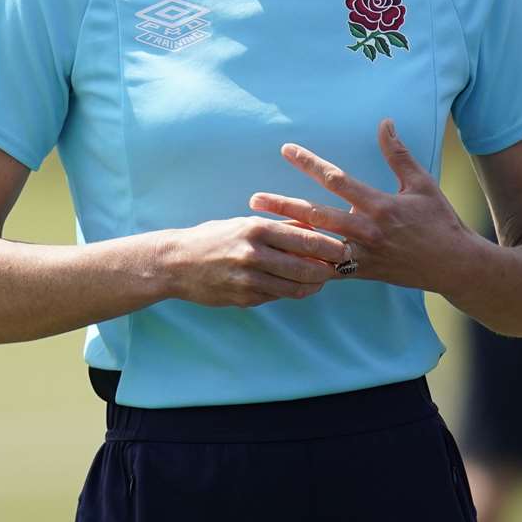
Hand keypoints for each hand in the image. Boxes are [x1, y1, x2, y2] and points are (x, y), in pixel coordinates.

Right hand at [161, 214, 346, 308]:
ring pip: (295, 287)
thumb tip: (312, 227)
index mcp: (255, 228)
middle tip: (341, 268)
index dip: (330, 246)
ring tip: (321, 279)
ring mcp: (248, 279)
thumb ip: (278, 227)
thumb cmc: (212, 238)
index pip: (304, 238)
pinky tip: (296, 287)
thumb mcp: (243, 224)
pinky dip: (291, 292)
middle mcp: (253, 253)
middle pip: (305, 266)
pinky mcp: (244, 298)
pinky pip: (277, 296)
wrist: (176, 263)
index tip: (345, 248)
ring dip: (313, 285)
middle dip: (328, 269)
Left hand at [249, 119, 474, 293]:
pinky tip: (284, 262)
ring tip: (261, 230)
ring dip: (289, 238)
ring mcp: (362, 254)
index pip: (336, 179)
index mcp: (378, 205)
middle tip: (254, 200)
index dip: (309, 162)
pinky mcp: (363, 272)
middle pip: (316, 216)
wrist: (455, 265)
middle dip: (283, 207)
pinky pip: (329, 271)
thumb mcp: (422, 184)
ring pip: (317, 246)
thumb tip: (385, 122)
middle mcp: (366, 230)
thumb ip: (398, 154)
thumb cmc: (439, 221)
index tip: (286, 149)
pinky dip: (307, 267)